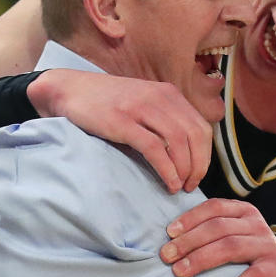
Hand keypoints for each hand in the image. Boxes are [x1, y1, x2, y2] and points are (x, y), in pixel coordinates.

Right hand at [27, 70, 212, 193]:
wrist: (70, 89)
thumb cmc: (107, 102)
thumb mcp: (143, 102)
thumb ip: (164, 120)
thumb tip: (185, 154)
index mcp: (169, 94)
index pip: (202, 127)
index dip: (205, 155)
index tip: (198, 175)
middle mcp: (160, 97)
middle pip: (195, 136)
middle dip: (198, 165)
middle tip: (191, 185)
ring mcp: (141, 108)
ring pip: (178, 141)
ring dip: (184, 169)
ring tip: (178, 187)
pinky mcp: (122, 121)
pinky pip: (155, 148)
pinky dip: (166, 168)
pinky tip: (168, 182)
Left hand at [160, 198, 275, 276]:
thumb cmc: (250, 257)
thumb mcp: (234, 237)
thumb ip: (211, 233)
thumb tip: (169, 241)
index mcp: (244, 212)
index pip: (214, 208)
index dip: (190, 218)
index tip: (169, 233)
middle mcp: (257, 224)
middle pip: (218, 227)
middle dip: (189, 241)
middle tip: (166, 256)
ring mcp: (268, 245)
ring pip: (230, 247)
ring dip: (202, 259)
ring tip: (180, 273)